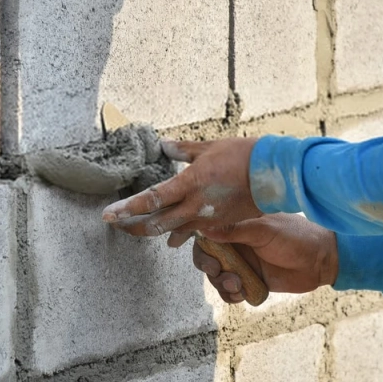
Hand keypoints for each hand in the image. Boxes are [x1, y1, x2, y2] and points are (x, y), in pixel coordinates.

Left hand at [102, 138, 261, 236]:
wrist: (274, 175)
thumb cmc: (242, 155)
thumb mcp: (208, 147)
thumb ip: (182, 150)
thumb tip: (162, 145)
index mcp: (190, 184)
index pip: (150, 200)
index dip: (127, 208)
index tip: (108, 214)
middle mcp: (195, 206)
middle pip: (156, 224)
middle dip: (134, 226)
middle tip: (117, 225)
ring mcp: (207, 218)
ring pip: (173, 232)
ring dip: (154, 231)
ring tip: (140, 229)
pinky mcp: (219, 224)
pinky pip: (193, 232)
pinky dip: (179, 233)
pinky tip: (172, 236)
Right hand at [193, 213, 337, 303]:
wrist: (321, 260)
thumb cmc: (295, 236)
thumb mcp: (264, 230)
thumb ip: (235, 230)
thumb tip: (205, 228)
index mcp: (237, 228)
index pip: (209, 237)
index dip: (202, 250)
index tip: (210, 259)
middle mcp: (237, 246)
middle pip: (208, 260)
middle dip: (210, 269)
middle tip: (220, 272)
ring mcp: (244, 265)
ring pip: (219, 278)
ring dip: (222, 284)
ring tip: (239, 285)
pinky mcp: (253, 283)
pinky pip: (233, 292)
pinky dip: (233, 295)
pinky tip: (244, 293)